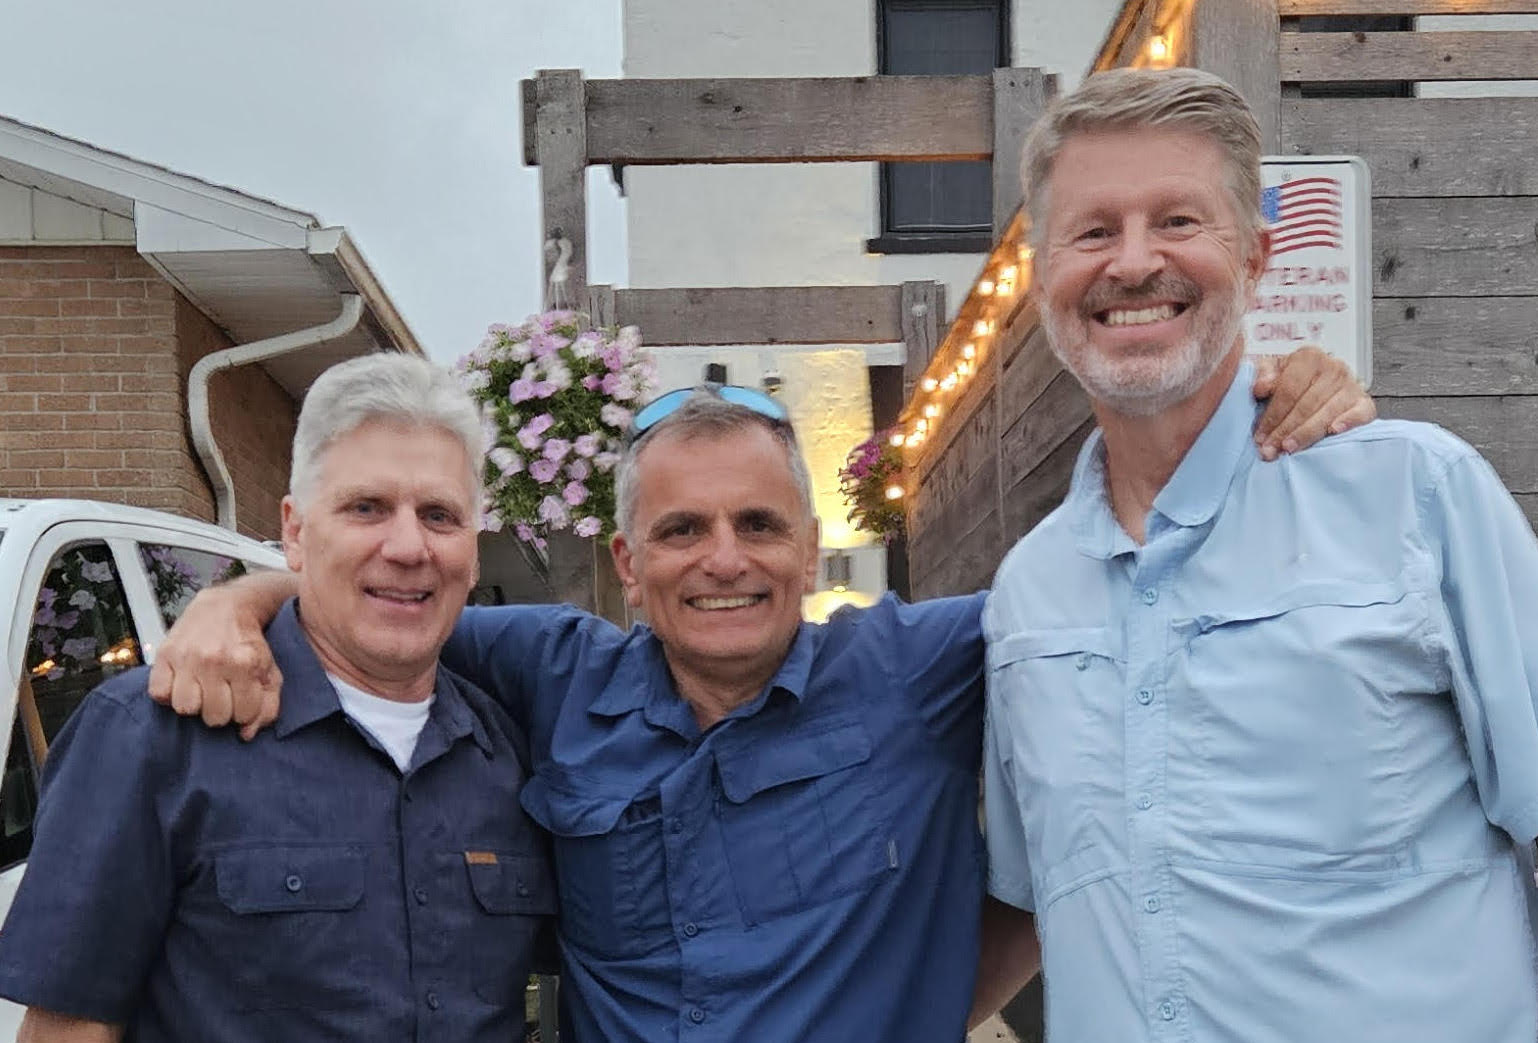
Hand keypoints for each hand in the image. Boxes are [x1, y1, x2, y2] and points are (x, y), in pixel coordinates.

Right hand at [146, 578, 289, 740]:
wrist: (224, 607)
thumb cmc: (248, 643)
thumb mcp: (269, 670)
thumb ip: (268, 705)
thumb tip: (246, 734)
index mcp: (245, 664)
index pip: (243, 714)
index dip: (244, 711)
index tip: (242, 699)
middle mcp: (214, 661)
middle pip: (213, 716)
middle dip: (220, 710)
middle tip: (222, 695)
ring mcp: (187, 657)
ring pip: (185, 708)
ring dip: (195, 704)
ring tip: (202, 690)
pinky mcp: (165, 654)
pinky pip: (158, 694)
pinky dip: (169, 694)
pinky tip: (182, 684)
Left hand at [1251, 347, 1375, 460]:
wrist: (1317, 383)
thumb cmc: (1292, 379)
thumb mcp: (1272, 372)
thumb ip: (1263, 376)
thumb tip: (1261, 387)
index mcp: (1308, 358)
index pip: (1289, 391)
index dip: (1273, 415)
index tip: (1260, 435)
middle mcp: (1333, 368)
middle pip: (1306, 405)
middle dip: (1285, 430)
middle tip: (1270, 448)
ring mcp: (1351, 385)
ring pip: (1327, 413)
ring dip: (1306, 434)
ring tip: (1289, 448)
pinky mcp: (1364, 402)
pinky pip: (1361, 413)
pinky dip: (1348, 422)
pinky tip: (1333, 431)